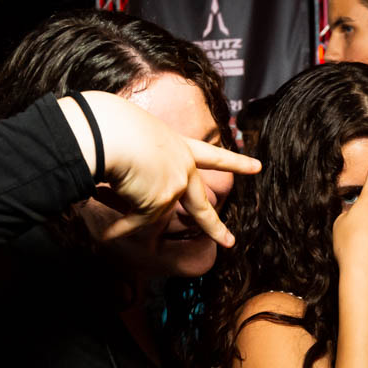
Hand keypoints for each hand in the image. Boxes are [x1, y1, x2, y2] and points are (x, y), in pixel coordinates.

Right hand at [67, 92, 260, 247]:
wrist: (109, 133)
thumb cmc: (111, 126)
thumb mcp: (136, 134)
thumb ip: (144, 157)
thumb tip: (135, 184)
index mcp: (179, 145)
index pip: (212, 155)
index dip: (235, 162)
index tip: (258, 167)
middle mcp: (183, 166)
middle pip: (201, 204)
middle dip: (215, 226)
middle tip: (229, 241)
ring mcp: (175, 185)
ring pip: (151, 213)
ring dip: (131, 212)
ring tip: (114, 201)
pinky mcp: (160, 202)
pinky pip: (136, 224)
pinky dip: (120, 229)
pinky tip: (110, 233)